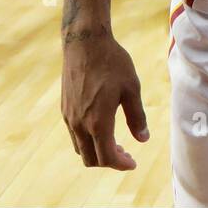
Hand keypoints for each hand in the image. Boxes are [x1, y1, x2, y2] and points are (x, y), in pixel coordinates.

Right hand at [61, 30, 148, 169]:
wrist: (85, 43)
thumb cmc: (112, 63)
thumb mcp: (132, 88)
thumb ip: (137, 117)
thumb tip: (143, 139)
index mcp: (98, 122)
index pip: (107, 157)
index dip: (121, 164)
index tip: (133, 163)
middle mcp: (80, 124)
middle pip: (90, 159)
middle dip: (109, 161)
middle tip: (125, 153)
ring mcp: (69, 117)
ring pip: (80, 148)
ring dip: (96, 152)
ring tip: (114, 142)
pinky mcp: (64, 108)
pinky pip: (74, 135)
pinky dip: (87, 140)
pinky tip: (100, 127)